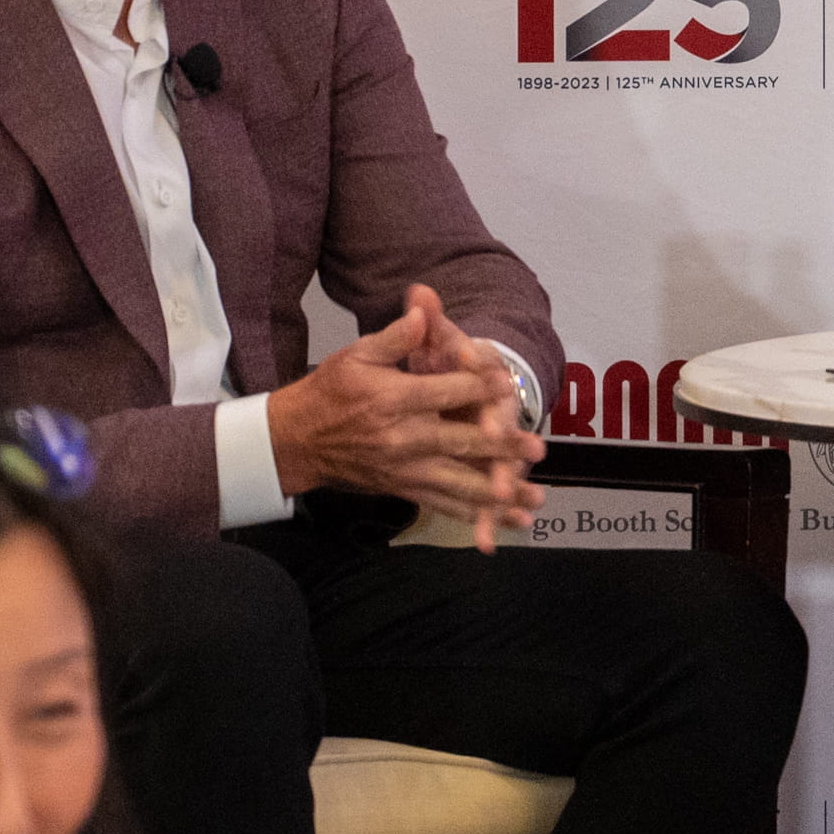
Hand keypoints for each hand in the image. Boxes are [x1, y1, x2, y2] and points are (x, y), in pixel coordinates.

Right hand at [271, 286, 544, 539]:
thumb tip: (423, 311)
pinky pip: (443, 505)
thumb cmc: (330, 390)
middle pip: (459, 442)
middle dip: (500, 446)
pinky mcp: (403, 489)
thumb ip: (395, 337)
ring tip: (533, 497)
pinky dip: (475, 516)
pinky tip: (506, 522)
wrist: (296, 441)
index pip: (443, 392)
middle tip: (536, 448)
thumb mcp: (357, 355)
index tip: (508, 383)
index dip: (478, 385)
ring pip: (457, 484)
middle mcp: (401, 438)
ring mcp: (403, 469)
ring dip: (497, 492)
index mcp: (392, 400)